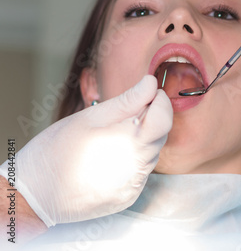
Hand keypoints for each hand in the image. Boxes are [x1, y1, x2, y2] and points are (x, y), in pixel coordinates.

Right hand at [0, 76, 171, 226]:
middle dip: (152, 118)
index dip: (161, 101)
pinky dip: (134, 158)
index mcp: (127, 144)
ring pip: (151, 154)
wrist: (34, 194)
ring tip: (116, 131)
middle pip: (160, 136)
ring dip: (143, 138)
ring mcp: (132, 187)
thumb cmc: (56, 149)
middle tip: (130, 107)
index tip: (151, 92)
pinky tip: (113, 152)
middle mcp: (135, 170)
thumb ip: (127, 100)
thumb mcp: (90, 116)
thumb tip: (151, 83)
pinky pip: (141, 172)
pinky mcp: (126, 199)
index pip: (164, 119)